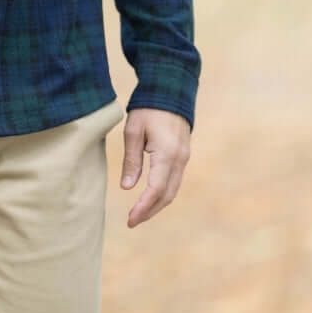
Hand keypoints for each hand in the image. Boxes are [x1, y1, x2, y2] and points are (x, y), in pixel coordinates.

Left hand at [119, 107, 190, 227]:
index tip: (130, 219)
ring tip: (139, 214)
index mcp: (167, 154)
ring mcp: (184, 158)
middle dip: (150, 211)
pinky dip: (163, 194)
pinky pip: (175, 181)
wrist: (170, 91)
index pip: (156, 189)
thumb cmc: (147, 109)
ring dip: (157, 205)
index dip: (143, 207)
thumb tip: (126, 187)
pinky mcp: (183, 156)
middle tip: (132, 221)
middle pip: (167, 195)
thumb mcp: (133, 131)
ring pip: (173, 190)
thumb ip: (131, 160)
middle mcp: (180, 160)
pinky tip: (150, 197)